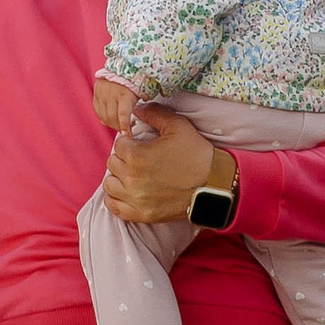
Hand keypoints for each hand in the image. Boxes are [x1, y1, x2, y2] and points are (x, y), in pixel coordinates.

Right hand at [92, 77, 143, 133]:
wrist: (125, 66)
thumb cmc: (134, 81)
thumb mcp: (140, 94)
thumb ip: (135, 108)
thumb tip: (132, 121)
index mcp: (124, 94)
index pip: (122, 115)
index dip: (124, 127)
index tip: (126, 135)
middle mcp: (111, 93)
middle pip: (111, 117)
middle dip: (117, 126)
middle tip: (123, 130)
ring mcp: (102, 92)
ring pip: (102, 114)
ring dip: (109, 122)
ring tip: (116, 124)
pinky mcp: (96, 90)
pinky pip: (96, 108)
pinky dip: (101, 115)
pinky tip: (107, 118)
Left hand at [102, 101, 229, 224]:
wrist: (215, 185)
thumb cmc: (197, 154)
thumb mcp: (177, 126)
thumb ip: (154, 113)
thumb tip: (137, 110)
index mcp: (137, 155)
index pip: (118, 144)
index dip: (129, 142)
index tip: (139, 144)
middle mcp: (132, 178)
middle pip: (112, 163)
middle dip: (124, 158)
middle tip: (139, 158)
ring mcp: (135, 199)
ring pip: (109, 185)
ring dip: (117, 177)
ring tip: (132, 174)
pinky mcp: (141, 214)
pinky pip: (115, 207)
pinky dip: (114, 199)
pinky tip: (124, 191)